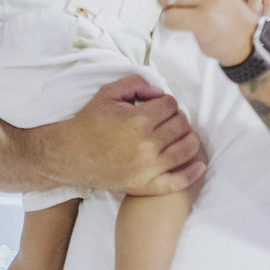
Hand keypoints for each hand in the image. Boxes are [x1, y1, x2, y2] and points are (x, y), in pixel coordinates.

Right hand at [38, 74, 207, 195]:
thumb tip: (159, 92)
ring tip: (179, 135)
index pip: (171, 105)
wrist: (70, 156)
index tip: (157, 106)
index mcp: (138, 121)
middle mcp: (147, 146)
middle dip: (177, 117)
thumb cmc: (89, 123)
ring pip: (186, 149)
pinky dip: (193, 172)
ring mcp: (148, 169)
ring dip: (188, 138)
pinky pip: (178, 181)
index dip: (166, 102)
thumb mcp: (108, 93)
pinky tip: (199, 164)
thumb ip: (136, 83)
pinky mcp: (146, 186)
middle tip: (166, 119)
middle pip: (181, 125)